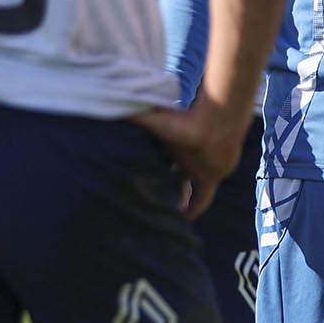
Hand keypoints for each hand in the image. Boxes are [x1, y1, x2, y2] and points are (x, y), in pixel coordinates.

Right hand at [132, 102, 246, 219]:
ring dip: (176, 197)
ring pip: (184, 187)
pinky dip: (195, 208)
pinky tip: (185, 219)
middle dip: (160, 184)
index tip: (134, 178)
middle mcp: (183, 158)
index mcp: (170, 147)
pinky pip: (203, 199)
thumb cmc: (183, 121)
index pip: (156, 160)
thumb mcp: (152, 119)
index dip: (148, 168)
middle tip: (146, 198)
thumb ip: (132, 115)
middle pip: (169, 175)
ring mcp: (197, 169)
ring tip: (162, 213)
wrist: (214, 126)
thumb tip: (109, 103)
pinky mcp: (210, 179)